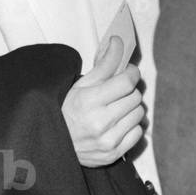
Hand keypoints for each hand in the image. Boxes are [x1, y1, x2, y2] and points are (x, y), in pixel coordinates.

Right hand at [62, 36, 144, 166]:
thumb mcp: (81, 84)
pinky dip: (131, 126)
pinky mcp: (114, 154)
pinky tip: (118, 124)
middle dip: (129, 91)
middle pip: (135, 97)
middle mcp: (99, 122)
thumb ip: (104, 63)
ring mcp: (108, 140)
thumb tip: (118, 41)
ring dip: (131, 108)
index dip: (131, 73)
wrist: (56, 143)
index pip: (127, 81)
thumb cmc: (68, 110)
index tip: (128, 72)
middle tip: (118, 91)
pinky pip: (138, 133)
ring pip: (139, 114)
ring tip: (116, 108)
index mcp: (89, 100)